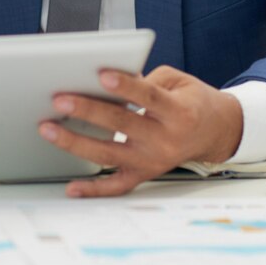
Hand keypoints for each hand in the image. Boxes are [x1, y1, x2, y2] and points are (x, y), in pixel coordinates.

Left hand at [38, 65, 243, 196]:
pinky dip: (93, 189)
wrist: (216, 132)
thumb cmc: (192, 101)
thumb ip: (145, 79)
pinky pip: (117, 186)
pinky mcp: (144, 174)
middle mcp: (165, 139)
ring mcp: (153, 160)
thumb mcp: (177, 81)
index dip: (125, 86)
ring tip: (49, 129)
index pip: (148, 96)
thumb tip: (105, 81)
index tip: (101, 75)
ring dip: (76, 142)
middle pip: (121, 124)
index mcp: (178, 112)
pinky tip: (71, 187)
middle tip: (60, 100)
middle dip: (88, 110)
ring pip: (109, 154)